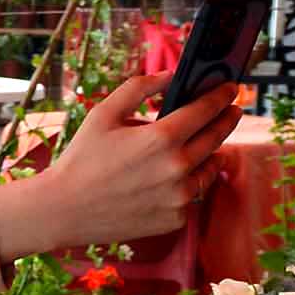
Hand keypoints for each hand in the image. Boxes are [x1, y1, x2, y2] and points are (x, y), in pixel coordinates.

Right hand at [10, 74, 238, 254]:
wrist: (63, 210)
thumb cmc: (80, 159)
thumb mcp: (103, 114)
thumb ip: (138, 88)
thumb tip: (168, 76)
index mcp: (161, 138)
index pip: (206, 110)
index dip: (222, 96)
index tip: (231, 89)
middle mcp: (177, 168)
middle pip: (217, 137)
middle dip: (227, 119)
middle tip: (231, 110)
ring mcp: (179, 197)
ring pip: (210, 168)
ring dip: (210, 153)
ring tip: (203, 145)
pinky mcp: (175, 219)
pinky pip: (192, 195)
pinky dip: (187, 183)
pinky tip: (173, 177)